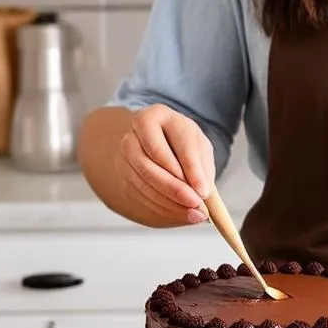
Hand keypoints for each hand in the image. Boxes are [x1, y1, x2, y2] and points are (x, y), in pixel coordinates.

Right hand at [116, 104, 215, 224]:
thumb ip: (201, 168)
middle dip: (176, 186)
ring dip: (169, 200)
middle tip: (196, 203)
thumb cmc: (181, 143)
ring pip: (144, 179)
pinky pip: (140, 193)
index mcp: (157, 115)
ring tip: (193, 212)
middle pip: (154, 160)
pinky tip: (180, 212)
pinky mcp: (123, 173)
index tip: (204, 190)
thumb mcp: (198, 147)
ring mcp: (125, 152)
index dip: (192, 168)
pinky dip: (161, 206)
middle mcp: (136, 131)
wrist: (158, 144)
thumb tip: (202, 194)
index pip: (177, 142)